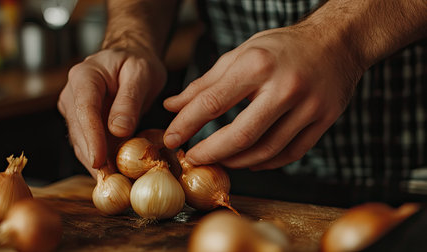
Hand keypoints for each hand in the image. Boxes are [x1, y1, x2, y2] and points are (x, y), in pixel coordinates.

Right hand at [58, 48, 165, 175]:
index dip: (92, 137)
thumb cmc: (137, 62)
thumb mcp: (140, 74)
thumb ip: (129, 100)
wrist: (131, 60)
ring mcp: (75, 111)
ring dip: (99, 165)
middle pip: (80, 131)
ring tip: (118, 183)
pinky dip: (104, 161)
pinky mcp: (83, 125)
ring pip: (82, 143)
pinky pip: (91, 145)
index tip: (100, 160)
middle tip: (114, 182)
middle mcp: (72, 94)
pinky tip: (117, 176)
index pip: (85, 109)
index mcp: (84, 77)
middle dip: (95, 158)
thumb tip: (119, 131)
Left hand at [163, 26, 362, 169]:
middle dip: (211, 153)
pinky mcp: (325, 120)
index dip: (187, 125)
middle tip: (193, 158)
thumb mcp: (241, 54)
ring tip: (220, 160)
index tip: (172, 139)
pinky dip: (266, 163)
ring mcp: (309, 106)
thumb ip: (205, 83)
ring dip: (237, 161)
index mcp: (258, 64)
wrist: (337, 41)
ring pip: (267, 150)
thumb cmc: (282, 47)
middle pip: (241, 136)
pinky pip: (290, 153)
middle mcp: (285, 86)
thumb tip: (172, 106)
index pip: (213, 103)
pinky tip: (250, 161)